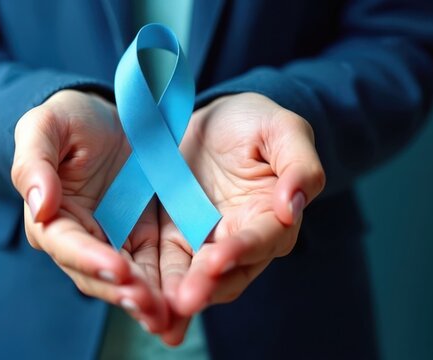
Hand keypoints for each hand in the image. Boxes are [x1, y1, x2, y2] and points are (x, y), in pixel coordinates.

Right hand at [11, 90, 179, 336]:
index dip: (90, 259)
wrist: (110, 110)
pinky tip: (187, 301)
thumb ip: (34, 163)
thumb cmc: (69, 117)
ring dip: (148, 301)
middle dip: (123, 292)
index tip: (118, 270)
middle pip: (97, 275)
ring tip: (170, 316)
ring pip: (128, 282)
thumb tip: (39, 206)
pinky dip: (168, 288)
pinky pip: (156, 269)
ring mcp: (113, 242)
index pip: (66, 244)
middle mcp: (80, 238)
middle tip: (149, 305)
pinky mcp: (143, 239)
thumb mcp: (45, 126)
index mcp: (50, 217)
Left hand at [162, 92, 325, 316]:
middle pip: (226, 273)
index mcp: (274, 217)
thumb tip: (294, 204)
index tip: (217, 259)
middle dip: (204, 287)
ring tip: (156, 313)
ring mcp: (204, 244)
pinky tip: (133, 299)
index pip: (261, 240)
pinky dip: (151, 286)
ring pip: (192, 279)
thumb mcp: (282, 129)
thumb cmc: (255, 122)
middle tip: (183, 300)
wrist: (213, 119)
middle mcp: (241, 241)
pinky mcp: (172, 240)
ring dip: (175, 298)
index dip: (240, 250)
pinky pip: (162, 267)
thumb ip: (299, 165)